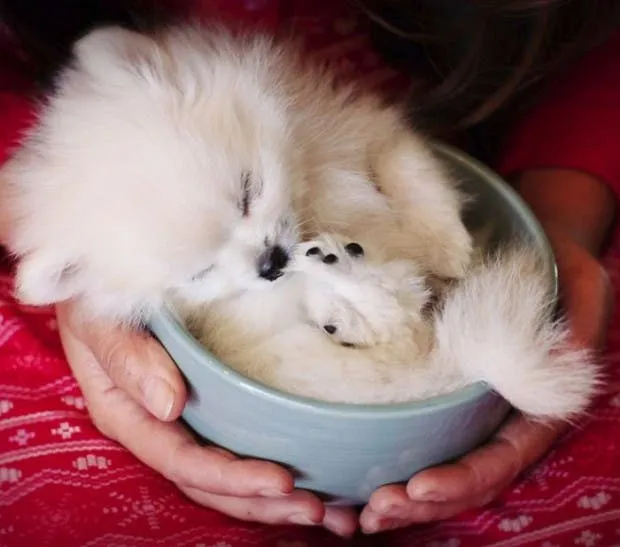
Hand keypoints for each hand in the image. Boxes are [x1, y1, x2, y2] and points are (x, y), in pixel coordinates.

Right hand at [55, 300, 356, 536]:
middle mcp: (158, 424)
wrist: (102, 275)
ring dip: (274, 496)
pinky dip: (275, 454)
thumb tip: (169, 405)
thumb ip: (127, 358)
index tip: (281, 480)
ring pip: (228, 467)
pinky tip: (315, 468)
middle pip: (211, 480)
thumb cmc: (94, 294)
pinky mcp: (207, 398)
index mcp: (129, 414)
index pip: (182, 460)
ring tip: (329, 510)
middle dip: (262, 502)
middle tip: (318, 511)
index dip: (231, 477)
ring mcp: (184, 415)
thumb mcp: (99, 319)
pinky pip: (239, 435)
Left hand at [359, 171, 614, 532]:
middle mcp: (498, 413)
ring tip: (359, 509)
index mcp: (533, 404)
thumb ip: (576, 324)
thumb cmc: (552, 264)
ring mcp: (466, 404)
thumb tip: (563, 357)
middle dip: (422, 500)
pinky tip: (355, 469)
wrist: (522, 243)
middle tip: (375, 510)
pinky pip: (417, 427)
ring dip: (402, 493)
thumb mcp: (576, 283)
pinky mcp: (436, 385)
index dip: (463, 479)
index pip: (502, 457)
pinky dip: (389, 453)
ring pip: (438, 460)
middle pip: (465, 474)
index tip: (418, 488)